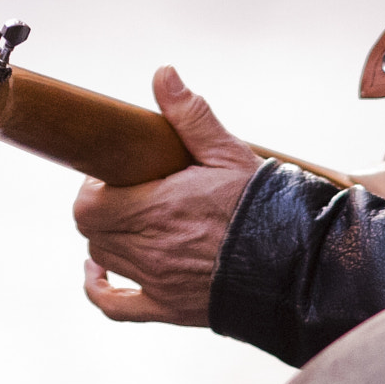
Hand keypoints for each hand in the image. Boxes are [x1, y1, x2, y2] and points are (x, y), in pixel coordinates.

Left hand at [75, 65, 261, 325]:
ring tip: (130, 219)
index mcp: (157, 208)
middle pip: (91, 229)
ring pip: (103, 258)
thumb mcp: (229, 153)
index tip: (117, 173)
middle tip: (127, 191)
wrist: (295, 265)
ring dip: (108, 237)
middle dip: (101, 206)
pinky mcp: (167, 308)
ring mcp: (156, 281)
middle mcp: (149, 248)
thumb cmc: (263, 205)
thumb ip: (191, 116)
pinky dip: (99, 290)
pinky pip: (116, 307)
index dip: (94, 186)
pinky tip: (97, 273)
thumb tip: (163, 75)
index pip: (88, 203)